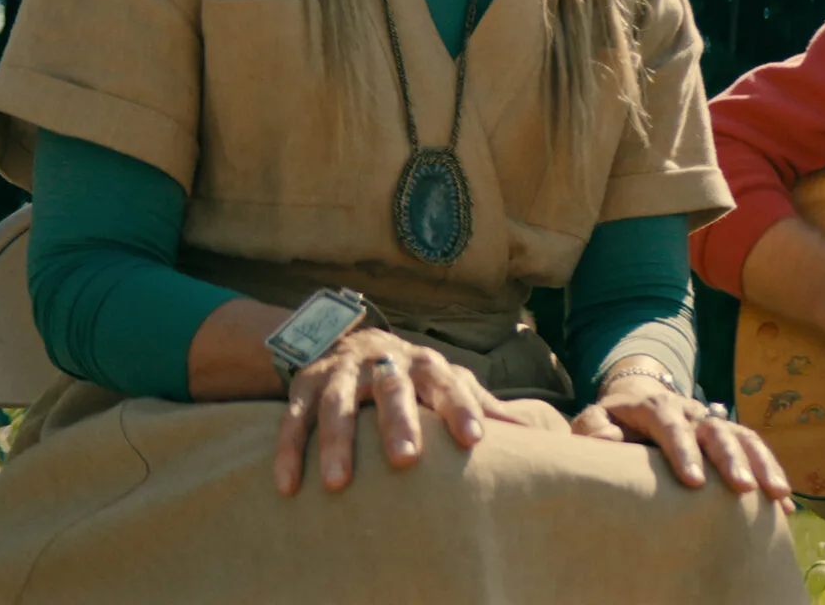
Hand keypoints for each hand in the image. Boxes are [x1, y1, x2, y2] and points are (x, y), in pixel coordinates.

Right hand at [273, 328, 540, 495]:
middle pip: (392, 389)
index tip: (475, 441)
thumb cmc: (415, 376)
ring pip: (338, 405)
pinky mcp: (305, 386)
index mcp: (426, 364)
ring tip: (338, 483)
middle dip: (398, 423)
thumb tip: (536, 432)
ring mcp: (342, 373)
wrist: (352, 338)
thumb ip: (484, 406)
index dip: (461, 409)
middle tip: (406, 461)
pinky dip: (288, 449)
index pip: (448, 383)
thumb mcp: (449, 382)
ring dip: (337, 442)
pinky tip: (288, 485)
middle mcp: (384, 363)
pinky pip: (293, 417)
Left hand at [573, 372, 795, 512]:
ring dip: (762, 464)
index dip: (684, 451)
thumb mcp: (594, 419)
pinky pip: (755, 450)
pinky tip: (784, 505)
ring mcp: (713, 422)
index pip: (671, 424)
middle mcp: (690, 411)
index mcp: (655, 406)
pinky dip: (770, 474)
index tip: (695, 482)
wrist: (638, 400)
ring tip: (776, 494)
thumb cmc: (612, 421)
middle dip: (732, 459)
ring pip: (744, 437)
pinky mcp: (728, 435)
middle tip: (743, 489)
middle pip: (716, 430)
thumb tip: (610, 440)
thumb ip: (593, 428)